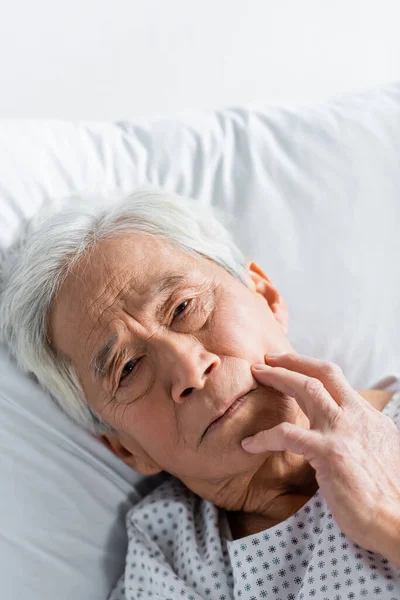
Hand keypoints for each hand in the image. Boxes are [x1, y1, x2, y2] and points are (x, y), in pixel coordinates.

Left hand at [241, 352, 399, 556]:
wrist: (398, 521)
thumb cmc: (388, 496)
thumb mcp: (381, 453)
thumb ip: (361, 437)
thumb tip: (347, 437)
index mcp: (369, 417)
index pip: (338, 382)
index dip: (312, 371)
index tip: (293, 369)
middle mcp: (357, 416)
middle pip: (323, 374)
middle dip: (292, 361)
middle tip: (268, 359)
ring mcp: (342, 431)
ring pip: (306, 388)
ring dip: (278, 377)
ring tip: (257, 375)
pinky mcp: (328, 452)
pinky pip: (287, 434)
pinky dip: (264, 437)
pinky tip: (249, 444)